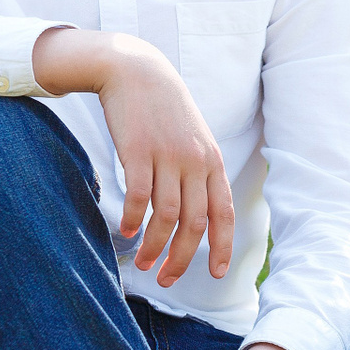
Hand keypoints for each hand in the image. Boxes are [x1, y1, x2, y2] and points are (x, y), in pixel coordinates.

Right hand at [32, 27, 232, 284]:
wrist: (136, 70)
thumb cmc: (164, 109)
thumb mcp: (193, 138)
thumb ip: (198, 172)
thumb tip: (196, 214)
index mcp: (212, 162)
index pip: (224, 214)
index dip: (222, 247)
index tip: (218, 274)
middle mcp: (195, 161)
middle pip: (194, 224)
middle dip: (182, 259)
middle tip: (166, 279)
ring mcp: (167, 156)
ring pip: (166, 217)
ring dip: (154, 247)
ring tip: (142, 263)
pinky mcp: (138, 151)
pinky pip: (138, 196)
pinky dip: (132, 219)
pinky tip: (125, 231)